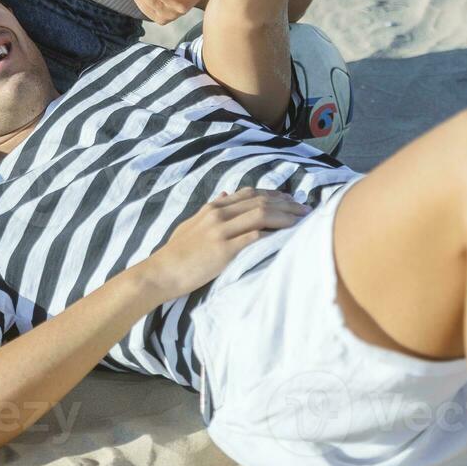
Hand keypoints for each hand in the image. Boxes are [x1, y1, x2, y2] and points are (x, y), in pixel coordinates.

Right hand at [140, 188, 309, 301]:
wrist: (160, 272)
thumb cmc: (176, 253)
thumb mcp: (192, 224)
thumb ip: (212, 209)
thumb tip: (228, 194)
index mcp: (213, 207)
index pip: (250, 193)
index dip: (275, 195)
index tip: (292, 201)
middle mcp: (218, 214)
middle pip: (260, 201)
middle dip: (287, 204)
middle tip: (306, 210)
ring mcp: (220, 231)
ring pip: (261, 215)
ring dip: (286, 217)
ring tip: (303, 221)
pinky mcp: (223, 250)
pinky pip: (254, 237)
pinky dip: (273, 234)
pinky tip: (288, 237)